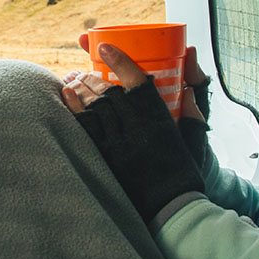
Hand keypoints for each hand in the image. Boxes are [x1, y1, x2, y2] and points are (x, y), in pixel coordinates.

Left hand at [63, 41, 204, 222]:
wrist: (174, 212)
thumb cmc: (184, 174)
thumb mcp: (194, 139)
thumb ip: (191, 112)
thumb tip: (189, 86)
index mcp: (160, 121)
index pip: (137, 84)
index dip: (119, 61)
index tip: (104, 46)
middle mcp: (138, 131)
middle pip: (110, 94)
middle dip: (94, 76)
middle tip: (84, 67)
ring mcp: (119, 147)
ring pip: (95, 108)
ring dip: (81, 88)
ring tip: (73, 78)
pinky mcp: (106, 161)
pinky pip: (84, 129)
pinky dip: (73, 109)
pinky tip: (65, 95)